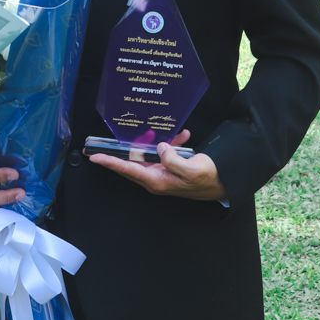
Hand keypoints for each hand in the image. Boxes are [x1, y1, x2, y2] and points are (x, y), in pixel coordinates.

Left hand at [87, 130, 227, 201]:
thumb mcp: (192, 169)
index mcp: (157, 181)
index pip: (128, 170)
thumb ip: (173, 159)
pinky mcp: (169, 168)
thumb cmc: (209, 179)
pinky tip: (183, 136)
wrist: (223, 183)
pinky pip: (164, 153)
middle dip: (124, 150)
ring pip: (149, 154)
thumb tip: (161, 148)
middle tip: (108, 142)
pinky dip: (171, 144)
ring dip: (158, 142)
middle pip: (132, 162)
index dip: (111, 163)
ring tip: (173, 135)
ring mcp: (162, 174)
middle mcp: (156, 179)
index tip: (95, 158)